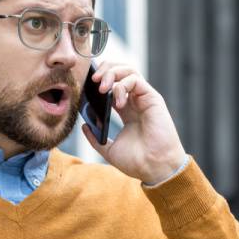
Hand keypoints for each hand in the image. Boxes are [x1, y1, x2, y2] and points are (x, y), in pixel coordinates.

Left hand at [81, 61, 186, 184]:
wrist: (155, 168)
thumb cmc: (138, 162)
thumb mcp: (109, 150)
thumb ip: (95, 138)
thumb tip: (84, 126)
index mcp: (127, 111)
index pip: (112, 86)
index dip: (99, 81)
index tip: (86, 86)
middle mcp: (136, 102)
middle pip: (120, 72)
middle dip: (105, 70)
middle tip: (92, 80)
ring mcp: (145, 99)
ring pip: (129, 71)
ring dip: (112, 73)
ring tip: (101, 87)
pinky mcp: (152, 98)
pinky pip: (136, 79)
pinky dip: (122, 85)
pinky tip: (117, 102)